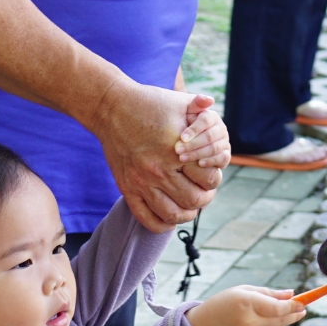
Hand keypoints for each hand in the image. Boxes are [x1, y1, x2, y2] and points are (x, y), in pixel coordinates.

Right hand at [90, 80, 225, 231]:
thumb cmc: (149, 104)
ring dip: (187, 214)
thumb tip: (212, 103)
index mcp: (177, 150)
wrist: (111, 108)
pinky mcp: (127, 189)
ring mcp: (141, 182)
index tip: (211, 174)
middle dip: (205, 198)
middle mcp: (159, 169)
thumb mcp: (179, 101)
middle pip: (195, 200)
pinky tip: (170, 217)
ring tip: (189, 205)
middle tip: (203, 191)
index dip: (215, 178)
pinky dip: (162, 224)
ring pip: (173, 214)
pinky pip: (147, 219)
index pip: (209, 178)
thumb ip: (200, 106)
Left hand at [174, 98, 230, 170]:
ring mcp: (224, 142)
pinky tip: (199, 164)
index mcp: (212, 117)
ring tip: (182, 158)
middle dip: (192, 144)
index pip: (205, 121)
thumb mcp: (188, 111)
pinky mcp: (225, 154)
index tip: (181, 137)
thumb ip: (196, 103)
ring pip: (214, 148)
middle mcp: (221, 129)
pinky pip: (222, 158)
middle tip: (177, 150)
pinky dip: (211, 161)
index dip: (193, 129)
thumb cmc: (186, 124)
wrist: (190, 141)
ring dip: (197, 154)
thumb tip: (210, 99)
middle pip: (209, 136)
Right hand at [185, 286, 307, 325]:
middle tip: (302, 309)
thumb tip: (291, 294)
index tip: (303, 303)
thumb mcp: (244, 291)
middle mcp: (248, 321)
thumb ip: (269, 293)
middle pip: (281, 320)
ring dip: (282, 322)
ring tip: (275, 314)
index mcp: (246, 303)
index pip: (277, 308)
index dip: (293, 306)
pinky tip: (261, 324)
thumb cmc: (225, 303)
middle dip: (294, 314)